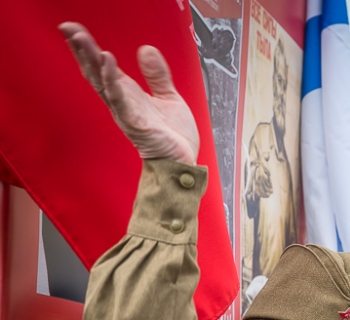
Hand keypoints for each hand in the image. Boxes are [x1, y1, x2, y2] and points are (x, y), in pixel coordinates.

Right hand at [59, 23, 198, 164]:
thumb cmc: (173, 137)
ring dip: (92, 60)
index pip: (102, 68)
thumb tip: (146, 49)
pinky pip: (120, 100)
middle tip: (69, 28)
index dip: (88, 49)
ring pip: (103, 83)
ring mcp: (126, 113)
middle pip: (96, 73)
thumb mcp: (169, 98)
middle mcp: (122, 103)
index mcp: (129, 95)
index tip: (74, 29)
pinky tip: (108, 62)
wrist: (183, 163)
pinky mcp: (135, 124)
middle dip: (82, 50)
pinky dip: (112, 80)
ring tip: (83, 39)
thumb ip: (157, 75)